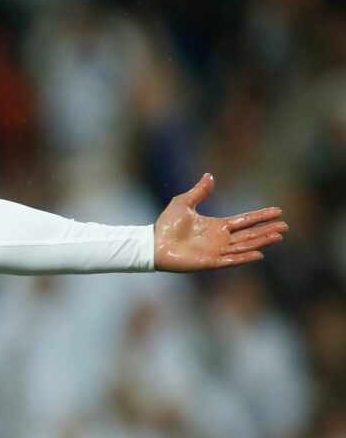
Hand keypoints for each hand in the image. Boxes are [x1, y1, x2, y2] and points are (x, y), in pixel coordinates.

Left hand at [153, 173, 286, 271]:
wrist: (152, 243)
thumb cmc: (166, 225)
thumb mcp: (183, 203)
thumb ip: (199, 191)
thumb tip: (210, 176)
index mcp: (217, 226)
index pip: (244, 221)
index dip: (261, 216)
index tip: (278, 211)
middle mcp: (220, 239)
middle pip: (249, 234)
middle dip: (267, 230)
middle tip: (285, 226)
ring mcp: (216, 251)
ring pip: (245, 246)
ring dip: (261, 242)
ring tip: (278, 236)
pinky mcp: (209, 262)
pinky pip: (231, 260)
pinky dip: (244, 257)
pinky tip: (259, 254)